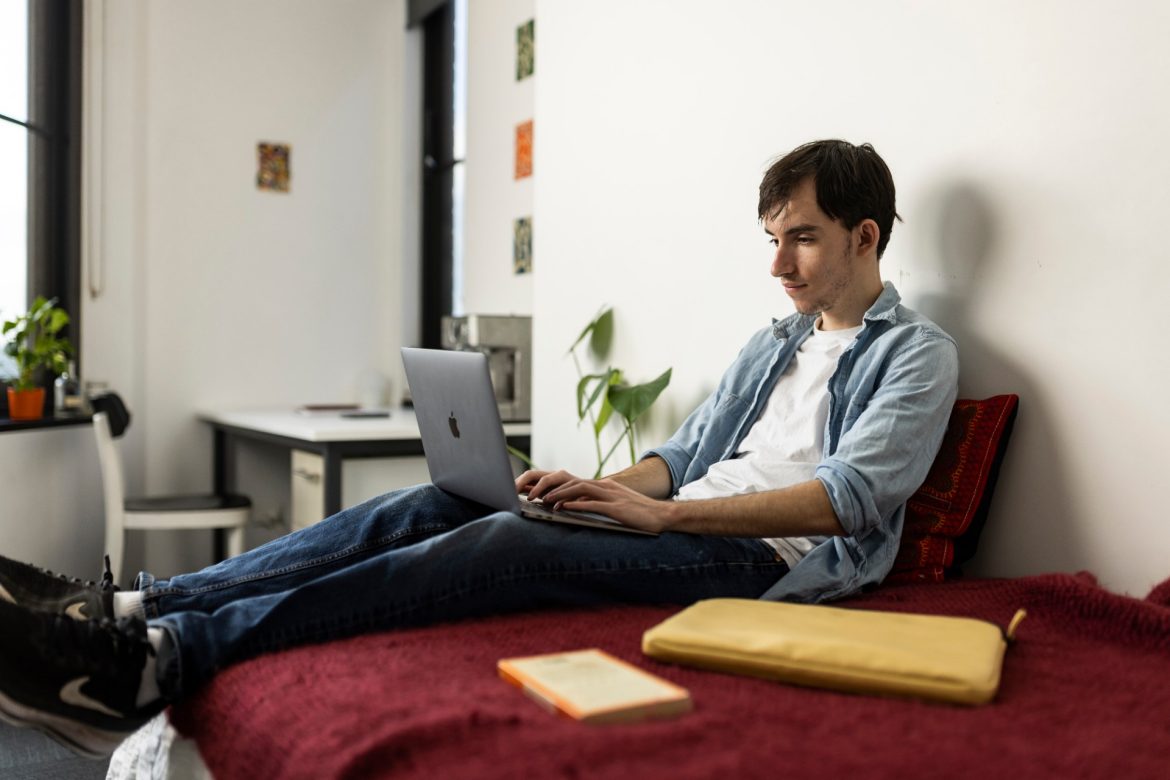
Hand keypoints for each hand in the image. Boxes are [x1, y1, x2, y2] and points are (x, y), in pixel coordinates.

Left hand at [517, 470, 676, 533]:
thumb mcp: (613, 505)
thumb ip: (595, 503)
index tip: (536, 491)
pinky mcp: (617, 508)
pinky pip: (594, 504)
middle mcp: (605, 487)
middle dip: (551, 487)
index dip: (553, 485)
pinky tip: (565, 509)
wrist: (662, 516)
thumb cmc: (638, 514)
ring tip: (545, 501)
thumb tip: (573, 506)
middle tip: (533, 495)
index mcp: (603, 486)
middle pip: (572, 481)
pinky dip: (578, 505)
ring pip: (580, 490)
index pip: (572, 481)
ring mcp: (611, 496)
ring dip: (560, 495)